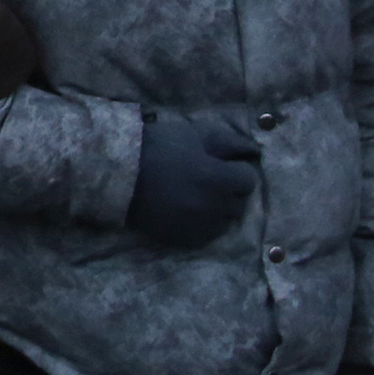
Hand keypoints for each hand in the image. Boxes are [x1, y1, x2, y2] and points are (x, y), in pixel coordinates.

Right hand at [126, 113, 259, 248]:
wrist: (116, 173)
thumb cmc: (157, 147)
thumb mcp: (193, 134)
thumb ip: (230, 141)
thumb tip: (257, 151)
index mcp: (219, 179)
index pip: (248, 180)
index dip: (234, 171)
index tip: (218, 166)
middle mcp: (214, 206)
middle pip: (238, 202)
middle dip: (227, 190)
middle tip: (205, 180)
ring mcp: (199, 226)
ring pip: (225, 221)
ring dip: (217, 209)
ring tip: (196, 197)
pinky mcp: (184, 239)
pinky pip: (207, 235)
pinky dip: (203, 224)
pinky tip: (186, 211)